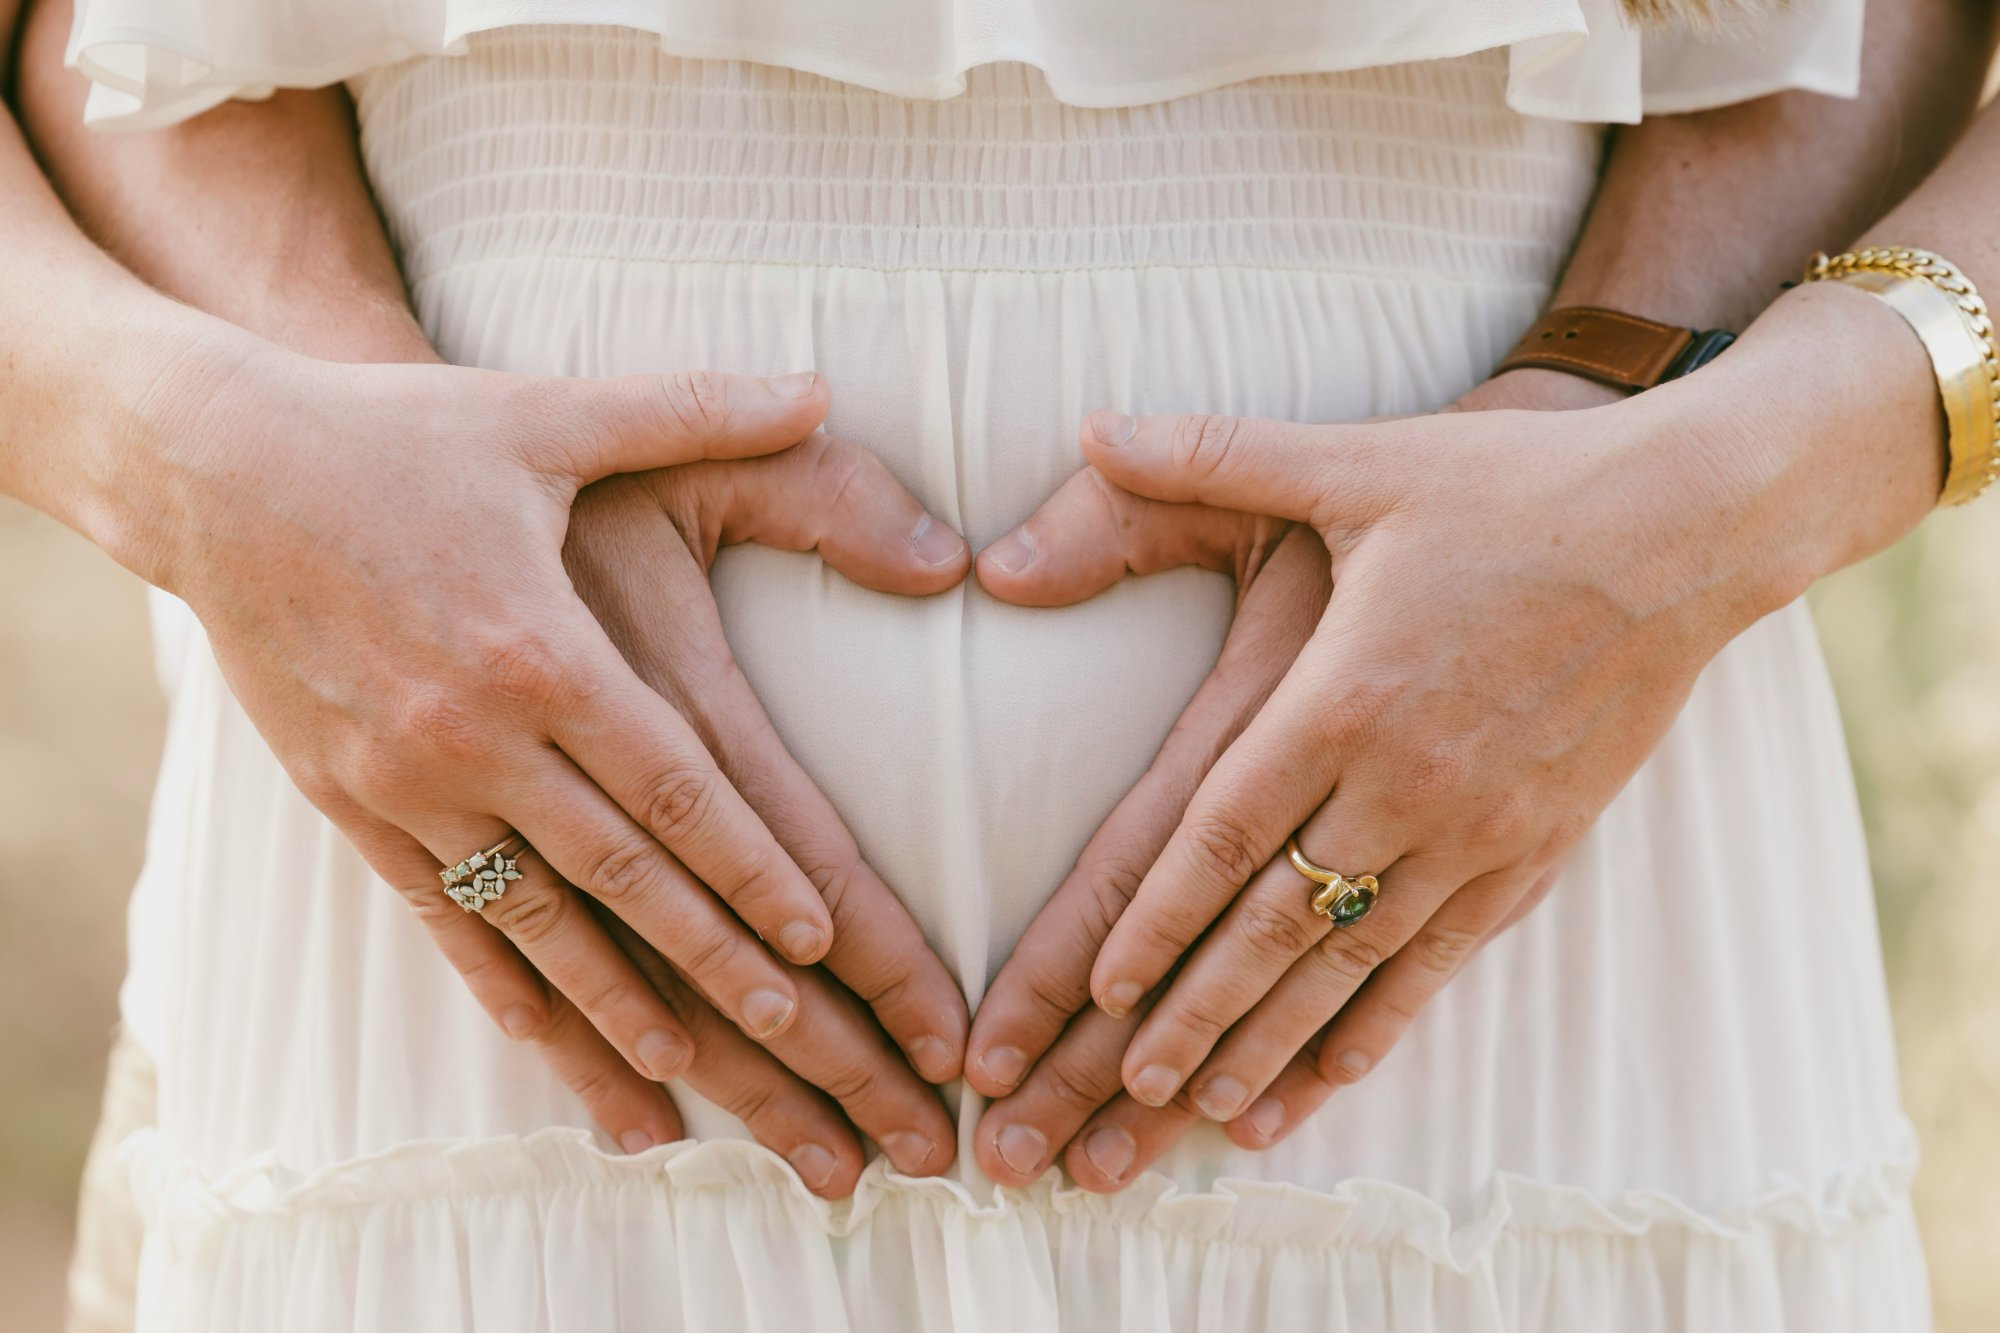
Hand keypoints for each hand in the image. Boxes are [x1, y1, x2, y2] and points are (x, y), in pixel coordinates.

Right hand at [114, 330, 968, 1154]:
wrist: (215, 469)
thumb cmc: (400, 435)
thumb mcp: (550, 412)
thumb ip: (696, 408)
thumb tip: (821, 384)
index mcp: (542, 648)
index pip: (673, 786)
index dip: (751, 868)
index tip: (826, 943)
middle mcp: (475, 734)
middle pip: (623, 877)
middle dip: (721, 969)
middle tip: (807, 1049)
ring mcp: (407, 782)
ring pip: (536, 923)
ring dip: (619, 1013)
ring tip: (691, 1092)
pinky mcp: (352, 805)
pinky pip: (444, 921)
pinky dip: (508, 993)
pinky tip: (557, 1050)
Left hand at [963, 373, 1637, 1189]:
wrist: (1688, 523)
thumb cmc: (1512, 488)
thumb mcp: (1356, 462)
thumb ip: (1213, 456)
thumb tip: (1090, 424)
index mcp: (1345, 694)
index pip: (1226, 834)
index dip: (1158, 919)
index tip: (1100, 989)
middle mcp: (1408, 779)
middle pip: (1280, 923)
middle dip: (1196, 1009)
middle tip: (1124, 1086)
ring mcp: (1481, 826)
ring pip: (1356, 962)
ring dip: (1274, 1040)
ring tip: (1204, 1108)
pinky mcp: (1540, 845)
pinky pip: (1446, 960)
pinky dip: (1381, 1025)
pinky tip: (1332, 1076)